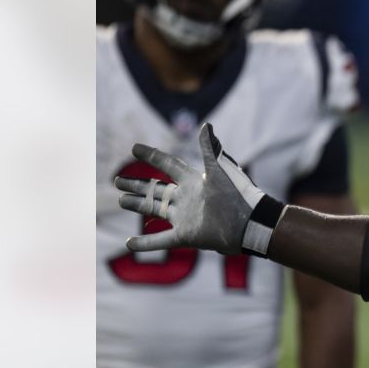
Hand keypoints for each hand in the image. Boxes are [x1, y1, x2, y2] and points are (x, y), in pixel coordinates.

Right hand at [115, 123, 275, 255]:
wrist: (251, 223)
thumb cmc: (238, 194)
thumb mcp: (221, 169)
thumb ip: (210, 149)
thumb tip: (206, 125)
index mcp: (194, 181)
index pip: (168, 165)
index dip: (152, 156)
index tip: (134, 148)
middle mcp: (187, 198)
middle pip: (157, 189)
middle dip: (138, 185)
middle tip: (117, 181)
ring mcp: (186, 217)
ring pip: (155, 209)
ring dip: (138, 205)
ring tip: (121, 200)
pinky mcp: (187, 236)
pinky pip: (161, 240)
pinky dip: (145, 243)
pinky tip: (129, 243)